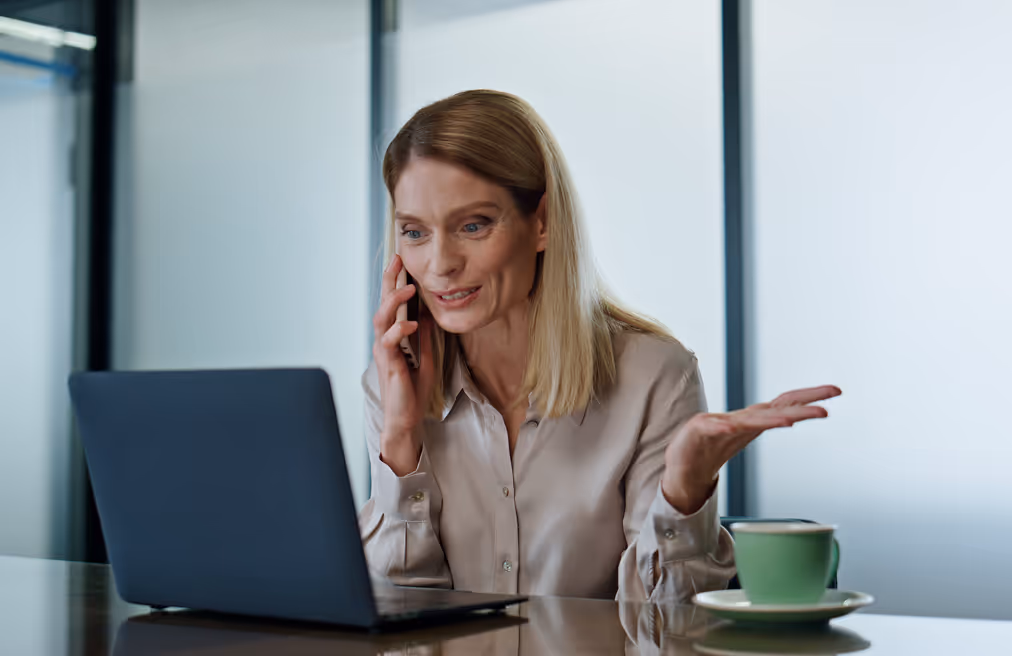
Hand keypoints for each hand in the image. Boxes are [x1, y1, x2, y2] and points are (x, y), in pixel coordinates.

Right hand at [372, 255, 435, 475]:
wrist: (406, 418)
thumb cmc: (412, 390)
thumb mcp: (425, 357)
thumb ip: (425, 336)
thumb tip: (430, 313)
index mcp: (392, 336)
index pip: (392, 304)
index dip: (396, 282)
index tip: (403, 261)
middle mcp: (384, 340)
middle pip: (382, 303)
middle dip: (390, 281)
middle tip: (398, 259)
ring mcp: (383, 352)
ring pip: (381, 319)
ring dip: (394, 302)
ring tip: (408, 289)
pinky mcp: (388, 364)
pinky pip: (389, 342)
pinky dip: (399, 330)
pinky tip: (412, 322)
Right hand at [661, 385, 842, 513]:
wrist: (684, 465)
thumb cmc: (712, 447)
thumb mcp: (743, 435)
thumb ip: (763, 424)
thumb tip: (790, 417)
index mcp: (753, 420)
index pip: (786, 403)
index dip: (809, 397)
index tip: (835, 391)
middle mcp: (740, 419)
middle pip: (776, 409)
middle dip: (803, 404)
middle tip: (830, 400)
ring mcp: (719, 424)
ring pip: (750, 421)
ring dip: (770, 420)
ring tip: (790, 422)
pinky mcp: (698, 431)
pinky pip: (712, 429)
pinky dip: (721, 428)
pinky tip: (730, 428)